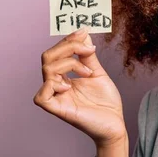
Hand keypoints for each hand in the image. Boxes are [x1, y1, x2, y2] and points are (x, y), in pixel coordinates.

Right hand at [34, 27, 126, 147]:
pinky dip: (54, 85)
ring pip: (47, 70)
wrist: (115, 124)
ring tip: (88, 72)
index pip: (56, 52)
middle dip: (67, 47)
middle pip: (47, 57)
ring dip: (70, 63)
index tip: (84, 31)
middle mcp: (57, 85)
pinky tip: (70, 86)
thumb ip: (88, 56)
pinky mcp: (58, 110)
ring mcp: (56, 97)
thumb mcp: (97, 73)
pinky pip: (42, 96)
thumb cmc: (105, 102)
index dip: (68, 40)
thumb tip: (83, 34)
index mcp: (64, 76)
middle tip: (87, 49)